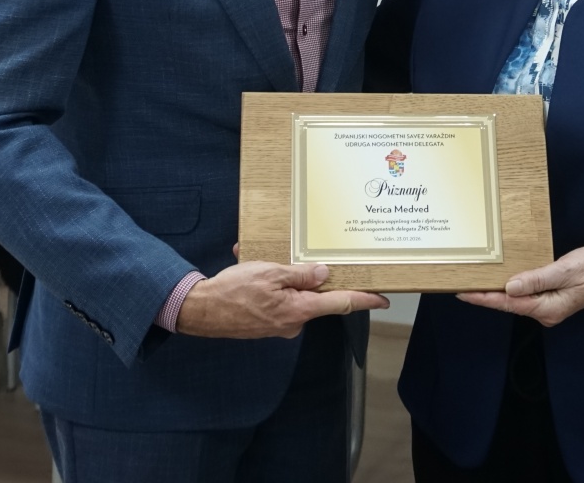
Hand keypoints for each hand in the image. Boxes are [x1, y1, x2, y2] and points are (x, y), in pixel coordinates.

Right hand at [174, 260, 388, 338]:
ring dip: (280, 277)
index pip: (341, 304)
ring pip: (292, 295)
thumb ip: (300, 274)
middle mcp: (293, 322)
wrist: (200, 311)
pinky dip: (267, 284)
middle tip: (292, 259)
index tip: (384, 299)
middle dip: (306, 276)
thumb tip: (325, 273)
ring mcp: (279, 325)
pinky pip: (276, 300)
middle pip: (315, 297)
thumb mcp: (269, 274)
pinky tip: (251, 269)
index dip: (365, 300)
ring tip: (259, 261)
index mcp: (299, 310)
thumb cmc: (233, 292)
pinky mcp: (266, 323)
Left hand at [457, 245, 583, 326]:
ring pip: (515, 300)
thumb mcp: (566, 270)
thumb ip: (537, 279)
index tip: (462, 292)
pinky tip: (499, 279)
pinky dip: (509, 287)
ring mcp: (547, 306)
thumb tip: (510, 287)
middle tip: (459, 285)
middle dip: (484, 296)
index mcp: (547, 308)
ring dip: (495, 292)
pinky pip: (524, 294)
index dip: (484, 297)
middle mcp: (545, 311)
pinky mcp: (550, 297)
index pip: (508, 303)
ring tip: (473, 282)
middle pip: (508, 304)